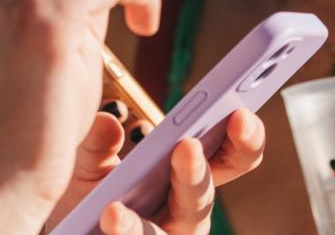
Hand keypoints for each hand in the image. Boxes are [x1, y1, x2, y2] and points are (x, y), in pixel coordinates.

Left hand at [47, 108, 266, 234]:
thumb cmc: (91, 201)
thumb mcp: (90, 167)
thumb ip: (97, 144)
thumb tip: (108, 123)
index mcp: (188, 174)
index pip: (230, 154)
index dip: (244, 135)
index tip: (241, 112)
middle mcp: (187, 209)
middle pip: (205, 191)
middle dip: (198, 169)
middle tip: (188, 146)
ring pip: (180, 222)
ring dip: (161, 205)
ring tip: (142, 185)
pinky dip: (127, 230)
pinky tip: (112, 214)